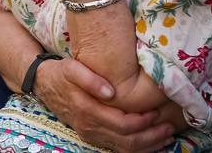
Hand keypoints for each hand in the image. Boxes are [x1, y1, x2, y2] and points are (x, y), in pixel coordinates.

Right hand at [34, 58, 176, 152]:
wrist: (42, 84)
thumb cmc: (60, 73)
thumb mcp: (71, 68)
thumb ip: (89, 78)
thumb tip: (110, 91)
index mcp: (87, 110)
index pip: (121, 124)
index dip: (142, 121)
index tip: (156, 112)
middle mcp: (89, 127)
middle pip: (126, 141)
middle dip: (151, 137)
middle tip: (169, 128)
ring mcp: (90, 134)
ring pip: (123, 149)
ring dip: (147, 146)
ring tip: (165, 138)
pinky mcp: (91, 136)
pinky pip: (117, 149)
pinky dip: (136, 149)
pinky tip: (150, 143)